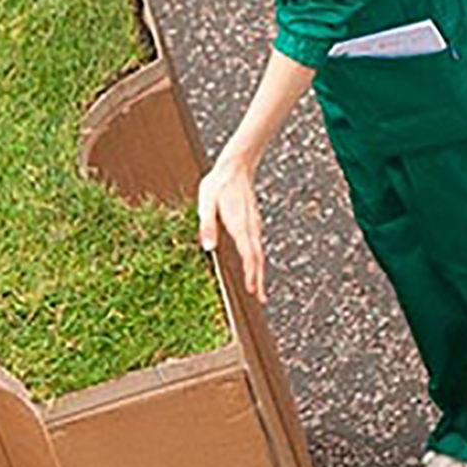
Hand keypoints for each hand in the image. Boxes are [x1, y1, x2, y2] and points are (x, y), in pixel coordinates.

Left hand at [198, 159, 265, 303]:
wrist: (235, 168)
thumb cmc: (217, 185)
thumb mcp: (205, 203)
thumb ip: (206, 225)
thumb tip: (208, 248)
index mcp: (239, 225)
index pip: (248, 254)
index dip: (251, 273)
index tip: (252, 290)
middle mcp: (250, 227)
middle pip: (257, 258)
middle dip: (258, 279)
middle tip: (260, 299)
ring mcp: (253, 225)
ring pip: (259, 252)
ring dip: (259, 271)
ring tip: (258, 289)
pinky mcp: (252, 222)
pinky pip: (257, 245)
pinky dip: (257, 259)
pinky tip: (254, 265)